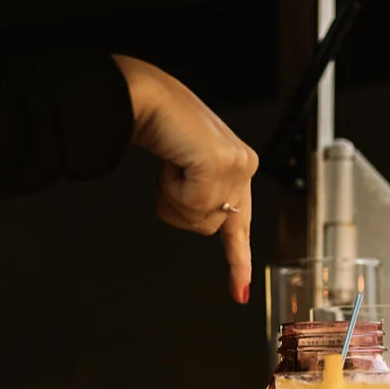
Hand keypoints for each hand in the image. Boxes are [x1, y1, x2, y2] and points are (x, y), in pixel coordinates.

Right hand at [113, 56, 257, 303]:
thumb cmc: (159, 125)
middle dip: (180, 208)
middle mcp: (244, 165)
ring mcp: (236, 165)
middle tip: (171, 172)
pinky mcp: (221, 166)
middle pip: (210, 226)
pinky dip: (171, 190)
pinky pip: (190, 205)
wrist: (145, 97)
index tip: (240, 291)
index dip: (237, 260)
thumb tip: (212, 224)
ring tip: (171, 164)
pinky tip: (173, 162)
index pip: (239, 223)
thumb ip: (200, 193)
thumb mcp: (184, 168)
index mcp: (239, 166)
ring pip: (200, 220)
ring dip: (173, 198)